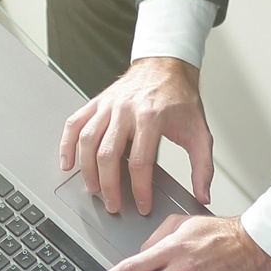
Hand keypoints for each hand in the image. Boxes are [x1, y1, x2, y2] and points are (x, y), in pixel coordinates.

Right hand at [60, 57, 212, 216]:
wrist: (167, 66)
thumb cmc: (181, 98)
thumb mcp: (200, 131)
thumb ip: (203, 166)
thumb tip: (202, 194)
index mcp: (151, 117)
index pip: (140, 162)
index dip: (140, 189)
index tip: (142, 205)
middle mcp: (126, 110)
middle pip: (108, 155)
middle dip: (109, 186)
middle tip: (113, 205)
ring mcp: (108, 105)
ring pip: (88, 141)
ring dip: (87, 170)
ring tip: (93, 189)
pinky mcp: (97, 102)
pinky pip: (74, 123)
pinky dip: (67, 144)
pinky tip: (68, 162)